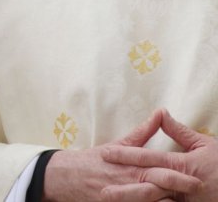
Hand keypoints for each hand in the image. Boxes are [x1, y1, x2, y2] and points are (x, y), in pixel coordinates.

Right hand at [44, 110, 201, 201]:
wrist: (66, 176)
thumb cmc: (95, 160)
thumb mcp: (119, 145)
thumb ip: (143, 132)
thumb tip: (160, 113)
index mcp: (130, 165)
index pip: (157, 170)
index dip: (178, 175)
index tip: (197, 179)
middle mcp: (126, 181)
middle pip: (155, 189)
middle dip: (176, 190)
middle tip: (196, 190)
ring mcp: (120, 197)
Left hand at [102, 110, 217, 200]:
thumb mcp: (204, 144)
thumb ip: (178, 131)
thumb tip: (160, 113)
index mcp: (182, 165)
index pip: (149, 158)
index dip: (127, 155)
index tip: (106, 153)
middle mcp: (182, 186)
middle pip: (149, 188)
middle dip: (125, 191)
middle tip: (102, 192)